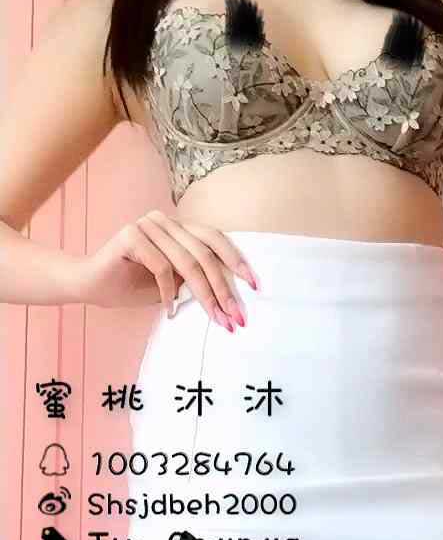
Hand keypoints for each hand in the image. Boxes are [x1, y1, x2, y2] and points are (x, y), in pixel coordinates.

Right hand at [70, 210, 258, 328]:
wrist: (91, 286)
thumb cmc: (133, 286)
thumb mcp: (174, 283)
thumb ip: (197, 278)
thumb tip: (232, 295)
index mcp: (179, 227)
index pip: (215, 240)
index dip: (237, 262)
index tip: (254, 287)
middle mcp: (165, 220)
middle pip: (205, 254)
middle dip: (224, 289)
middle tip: (235, 316)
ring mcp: (148, 224)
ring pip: (187, 262)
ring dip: (205, 296)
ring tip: (216, 319)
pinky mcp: (131, 235)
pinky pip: (161, 267)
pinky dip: (169, 293)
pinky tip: (169, 310)